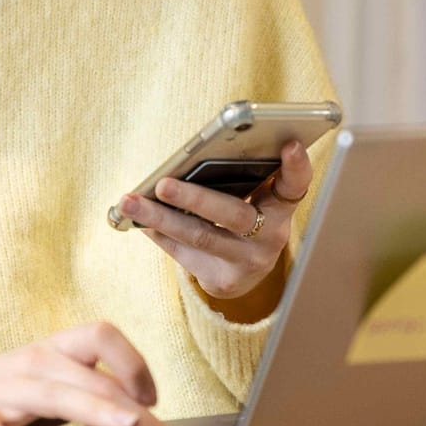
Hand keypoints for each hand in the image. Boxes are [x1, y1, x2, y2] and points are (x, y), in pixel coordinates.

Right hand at [0, 322, 189, 425]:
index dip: (134, 363)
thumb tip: (134, 422)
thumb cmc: (12, 389)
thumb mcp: (55, 382)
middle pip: (95, 380)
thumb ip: (93, 397)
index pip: (104, 336)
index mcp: (58, 351)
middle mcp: (38, 365)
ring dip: (94, 409)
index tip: (153, 400)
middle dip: (138, 414)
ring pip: (55, 395)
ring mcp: (6, 391)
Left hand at [116, 140, 311, 302]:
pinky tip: (135, 220)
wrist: (245, 272)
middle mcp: (271, 236)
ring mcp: (247, 261)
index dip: (296, 167)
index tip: (290, 144)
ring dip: (159, 218)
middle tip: (163, 183)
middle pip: (233, 215)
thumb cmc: (244, 217)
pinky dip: (158, 233)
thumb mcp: (255, 198)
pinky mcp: (223, 280)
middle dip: (195, 198)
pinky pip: (183, 253)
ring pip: (200, 237)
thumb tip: (192, 160)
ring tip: (129, 202)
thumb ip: (241, 178)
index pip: (295, 185)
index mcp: (282, 207)